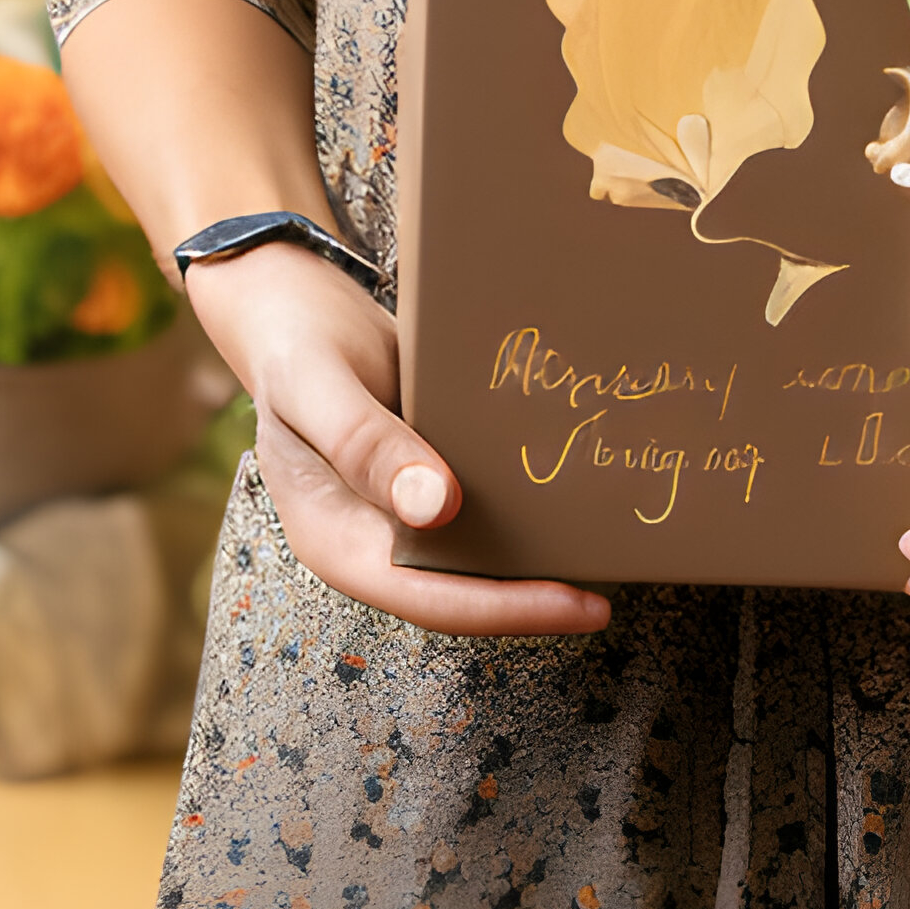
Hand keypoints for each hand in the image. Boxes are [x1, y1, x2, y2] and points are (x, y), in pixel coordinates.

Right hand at [176, 241, 608, 644]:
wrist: (293, 300)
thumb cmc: (294, 344)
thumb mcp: (316, 385)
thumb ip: (363, 444)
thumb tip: (438, 509)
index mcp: (337, 541)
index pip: (428, 598)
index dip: (505, 608)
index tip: (577, 603)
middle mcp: (375, 538)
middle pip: (464, 587)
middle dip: (536, 591)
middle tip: (616, 577)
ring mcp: (405, 508)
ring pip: (478, 550)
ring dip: (537, 551)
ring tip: (612, 539)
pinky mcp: (433, 472)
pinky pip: (483, 500)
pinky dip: (525, 499)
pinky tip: (575, 484)